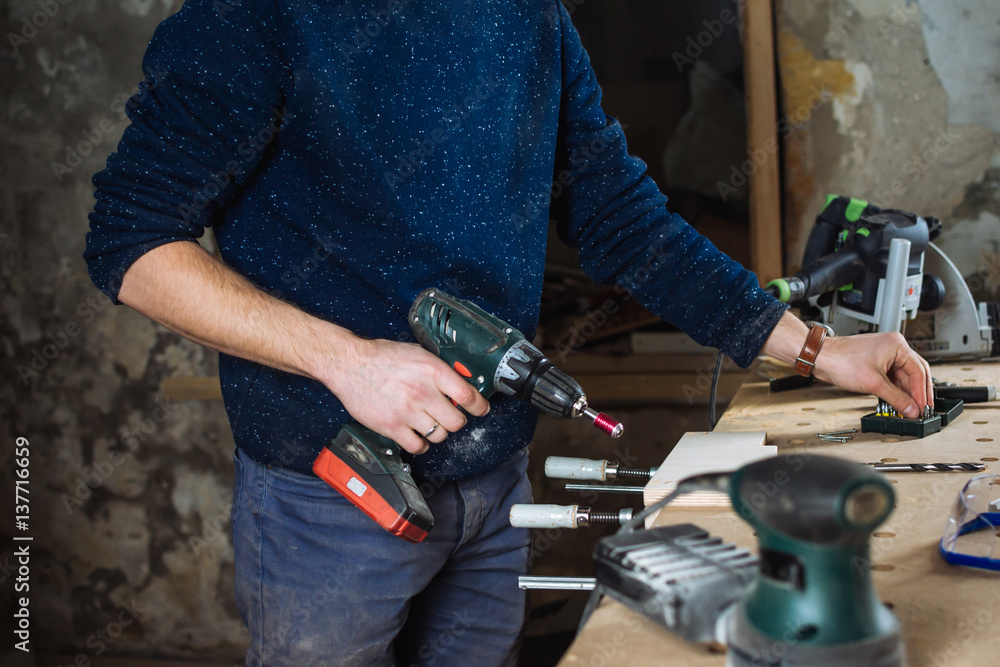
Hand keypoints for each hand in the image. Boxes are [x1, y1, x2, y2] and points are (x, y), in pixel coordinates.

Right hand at [316, 337, 489, 454]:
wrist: (349, 364)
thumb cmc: (382, 357)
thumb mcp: (418, 353)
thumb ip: (439, 368)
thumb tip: (460, 379)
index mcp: (432, 371)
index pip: (468, 396)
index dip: (479, 406)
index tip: (480, 409)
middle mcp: (423, 392)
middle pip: (457, 421)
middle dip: (456, 420)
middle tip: (449, 416)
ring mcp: (408, 412)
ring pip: (439, 436)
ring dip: (438, 432)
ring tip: (429, 423)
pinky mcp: (392, 426)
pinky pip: (418, 446)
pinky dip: (420, 444)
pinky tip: (417, 435)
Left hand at [812, 331, 932, 417]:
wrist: (820, 358)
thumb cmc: (841, 361)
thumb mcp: (873, 383)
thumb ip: (896, 398)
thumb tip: (911, 409)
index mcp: (897, 345)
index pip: (918, 371)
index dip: (922, 392)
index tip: (924, 407)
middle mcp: (893, 348)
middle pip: (914, 373)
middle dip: (917, 393)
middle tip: (922, 410)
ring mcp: (884, 355)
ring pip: (903, 377)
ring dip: (906, 393)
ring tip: (910, 410)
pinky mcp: (876, 363)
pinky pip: (892, 378)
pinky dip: (895, 391)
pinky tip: (898, 402)